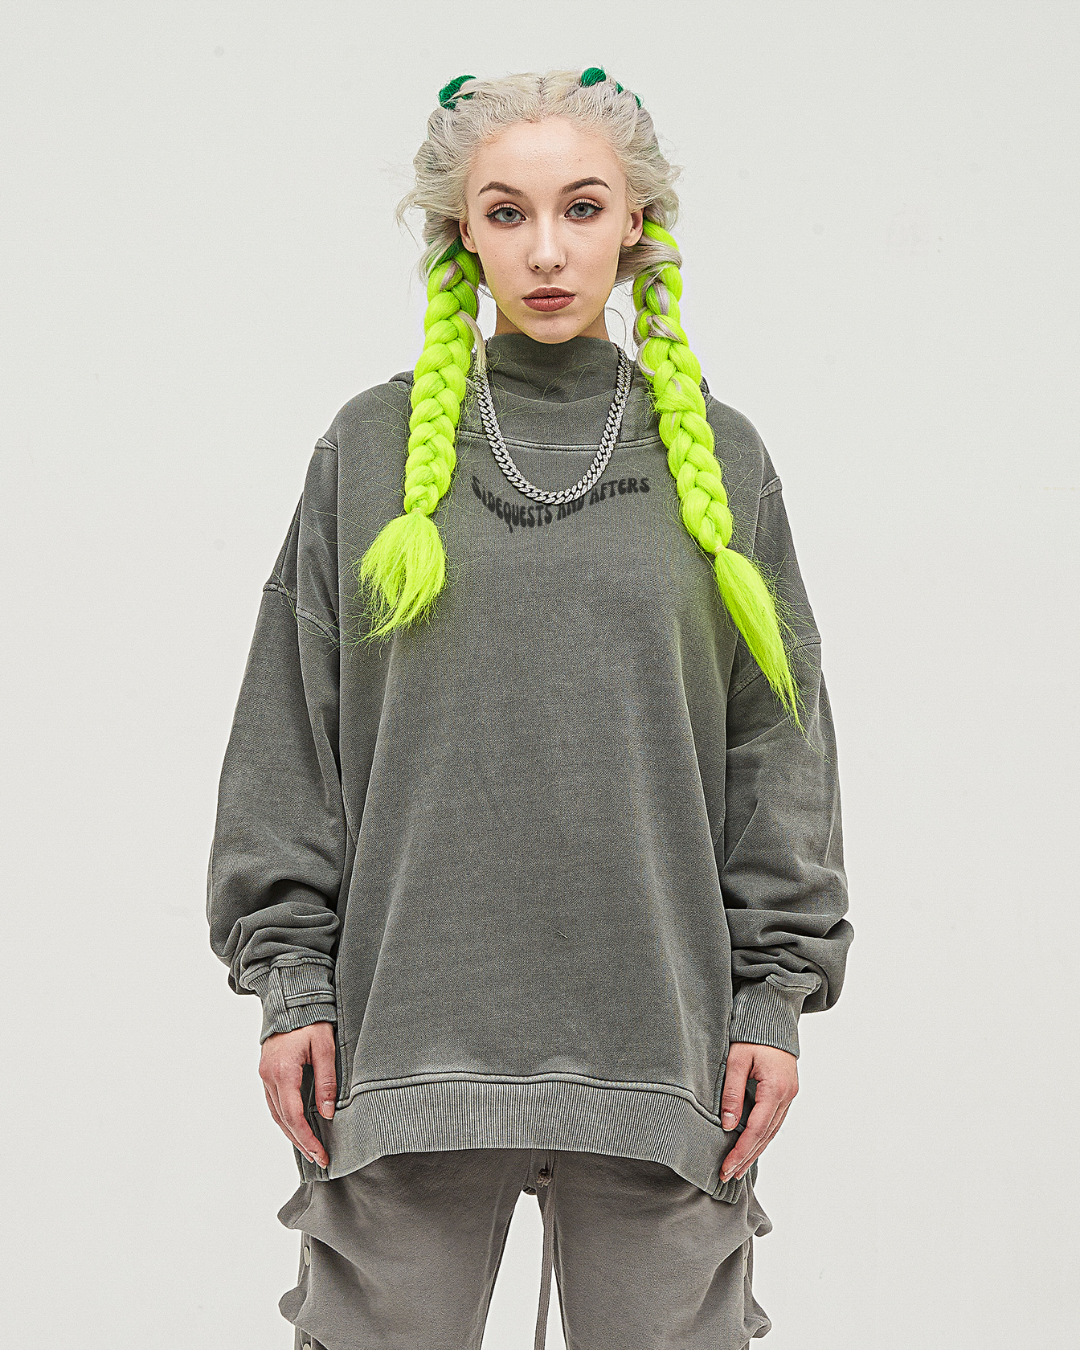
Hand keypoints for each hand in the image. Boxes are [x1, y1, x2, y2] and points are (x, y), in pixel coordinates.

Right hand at [258, 1021, 337, 1168]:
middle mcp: (269, 1077)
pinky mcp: (266, 1072)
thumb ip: (326, 1081)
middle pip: (283, 1120)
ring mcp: (264, 1075)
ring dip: (291, 1133)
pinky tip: (297, 1126)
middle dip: (300, 1142)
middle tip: (318, 1158)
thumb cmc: (310, 1020)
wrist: (290, 1000)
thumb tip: (328, 1113)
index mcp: (283, 1072)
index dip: (307, 1139)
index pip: (293, 1116)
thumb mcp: (325, 1048)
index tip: (321, 1154)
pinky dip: (285, 1118)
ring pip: (276, 1114)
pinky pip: (274, 1103)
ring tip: (309, 1148)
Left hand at [718, 1041, 798, 1182]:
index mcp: (775, 1089)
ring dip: (755, 1151)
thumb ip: (731, 1092)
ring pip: (772, 1131)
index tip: (726, 1168)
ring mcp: (790, 1095)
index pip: (756, 1130)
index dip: (740, 1152)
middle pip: (766, 1136)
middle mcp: (787, 1096)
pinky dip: (762, 1136)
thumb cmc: (752, 1033)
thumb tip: (728, 1125)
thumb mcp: (735, 1059)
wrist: (773, 1015)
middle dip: (747, 1158)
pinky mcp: (787, 1092)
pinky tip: (752, 1146)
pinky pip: (774, 1121)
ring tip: (738, 1168)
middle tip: (728, 1175)